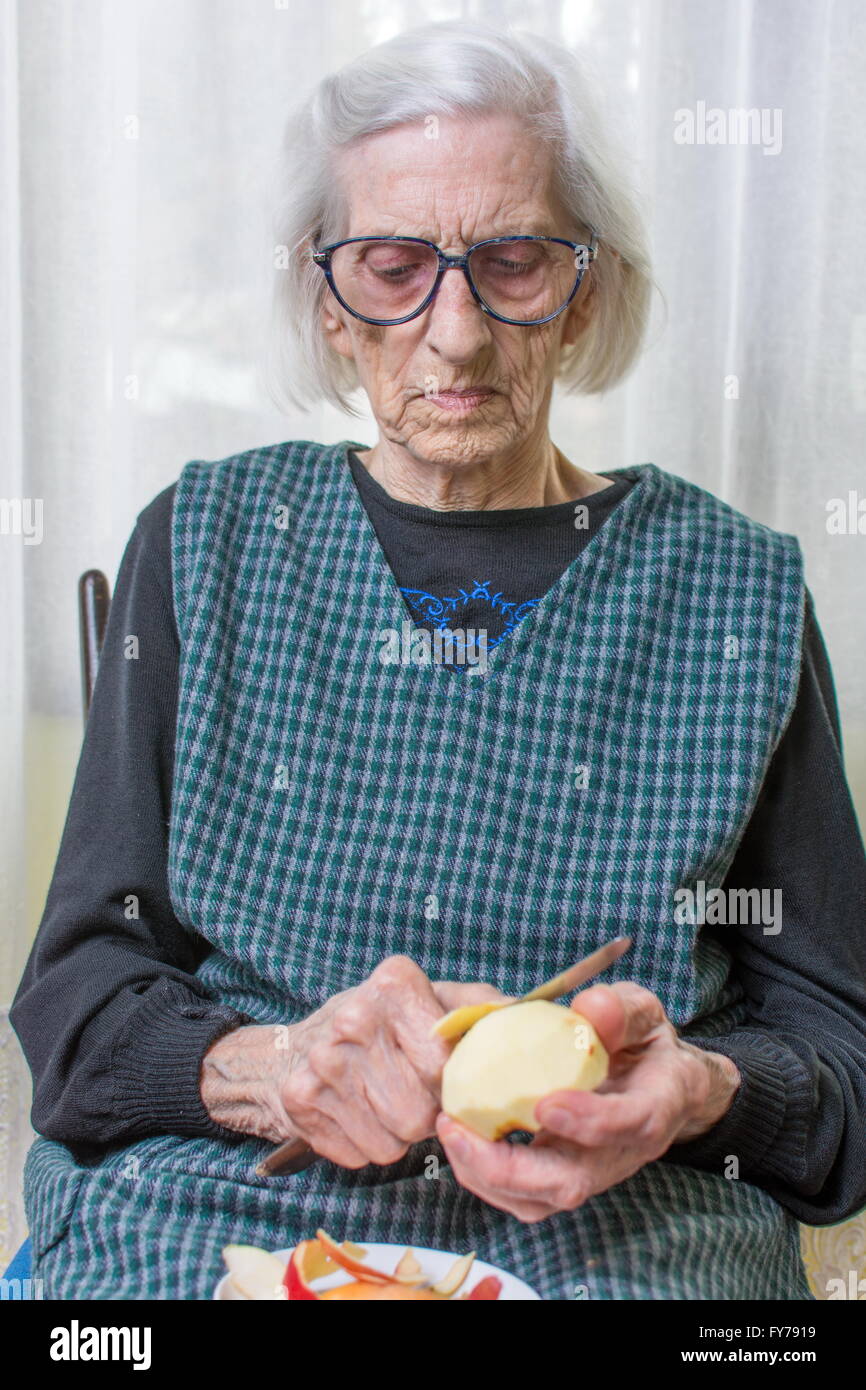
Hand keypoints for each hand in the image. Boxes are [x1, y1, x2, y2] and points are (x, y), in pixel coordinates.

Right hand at [200, 956, 506, 1166]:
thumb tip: (537, 1019)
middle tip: (412, 1092)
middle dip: (425, 1114)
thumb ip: (481, 1010)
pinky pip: (360, 1155)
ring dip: (397, 1135)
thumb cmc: (379, 1025)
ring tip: (384, 1100)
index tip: (446, 1077)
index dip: (452, 1083)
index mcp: (395, 983)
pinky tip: (355, 1113)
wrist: (291, 1048)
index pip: (445, 1064)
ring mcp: (321, 1061)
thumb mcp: (431, 1000)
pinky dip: (365, 1145)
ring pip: (392, 1142)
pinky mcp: (299, 1100)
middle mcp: (353, 1016)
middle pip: (420, 1112)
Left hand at [435, 981, 740, 1221]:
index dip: (589, 1122)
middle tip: (457, 1128)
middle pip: (570, 1183)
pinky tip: (457, 1136)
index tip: (546, 1104)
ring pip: (539, 1199)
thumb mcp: (643, 1013)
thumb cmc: (646, 1043)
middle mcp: (621, 1153)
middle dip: (508, 1167)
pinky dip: (484, 1172)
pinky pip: (523, 1193)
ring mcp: (591, 1172)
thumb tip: (591, 1006)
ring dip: (486, 1174)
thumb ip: (621, 1010)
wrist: (662, 1083)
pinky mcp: (563, 1176)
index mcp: (654, 1107)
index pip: (627, 1125)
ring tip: (449, 1130)